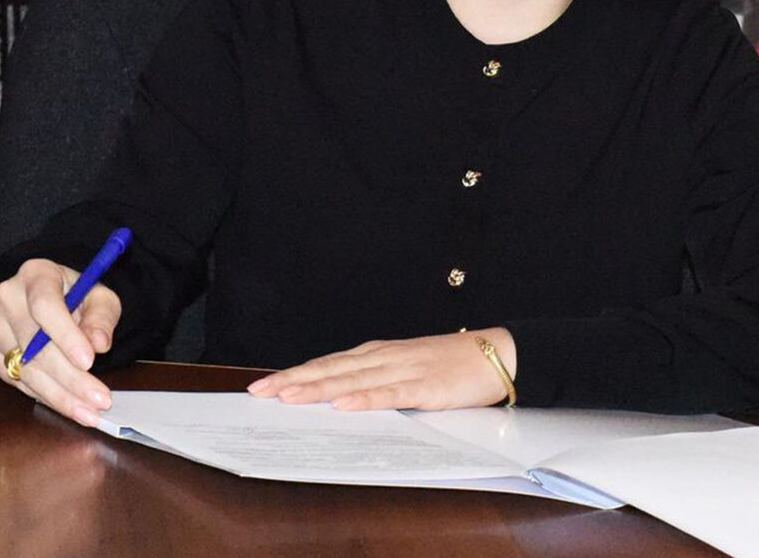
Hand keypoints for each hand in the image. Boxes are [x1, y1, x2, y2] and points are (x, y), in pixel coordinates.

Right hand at [0, 258, 120, 426]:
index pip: (45, 306)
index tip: (90, 360)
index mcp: (36, 274)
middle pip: (36, 346)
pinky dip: (48, 397)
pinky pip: (20, 382)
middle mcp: (8, 299)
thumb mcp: (100, 296)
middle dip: (71, 378)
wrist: (57, 298)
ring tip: (91, 410)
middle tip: (99, 398)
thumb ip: (102, 316)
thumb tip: (99, 343)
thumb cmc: (79, 295)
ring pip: (28, 370)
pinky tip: (72, 406)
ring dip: (61, 395)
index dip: (66, 336)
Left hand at [246, 327, 516, 410]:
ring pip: (353, 379)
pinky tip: (343, 405)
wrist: (496, 353)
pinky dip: (364, 398)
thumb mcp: (408, 368)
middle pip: (333, 369)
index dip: (298, 373)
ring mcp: (405, 370)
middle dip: (296, 380)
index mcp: (381, 353)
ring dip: (319, 388)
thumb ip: (378, 379)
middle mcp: (386, 357)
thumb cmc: (452, 363)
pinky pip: (389, 394)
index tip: (267, 384)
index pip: (330, 363)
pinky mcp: (425, 387)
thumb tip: (342, 396)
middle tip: (262, 392)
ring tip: (289, 397)